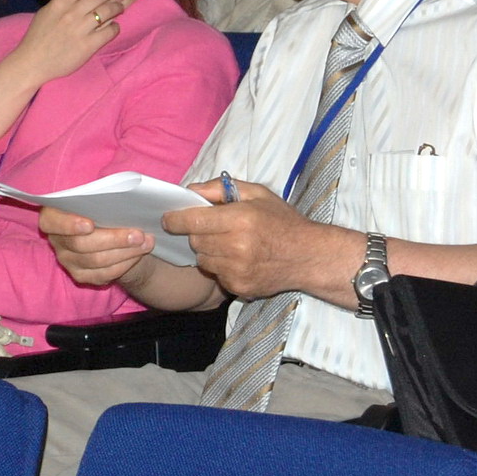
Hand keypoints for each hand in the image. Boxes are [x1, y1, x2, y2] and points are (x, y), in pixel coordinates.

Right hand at [5, 0, 134, 87]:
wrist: (32, 62)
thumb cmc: (38, 35)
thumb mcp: (48, 10)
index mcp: (60, 3)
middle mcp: (71, 14)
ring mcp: (80, 30)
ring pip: (107, 11)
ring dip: (117, 6)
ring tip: (120, 7)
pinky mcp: (88, 46)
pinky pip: (109, 32)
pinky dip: (115, 27)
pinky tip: (114, 26)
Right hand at [39, 205, 155, 286]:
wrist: (110, 235)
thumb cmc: (103, 210)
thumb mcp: (101, 199)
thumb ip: (103, 197)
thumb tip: (122, 195)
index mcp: (53, 216)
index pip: (51, 222)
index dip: (68, 224)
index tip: (90, 224)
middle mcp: (56, 240)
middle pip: (80, 244)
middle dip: (113, 239)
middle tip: (138, 234)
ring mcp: (67, 260)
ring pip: (95, 261)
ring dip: (124, 252)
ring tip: (145, 242)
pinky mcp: (80, 276)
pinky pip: (102, 274)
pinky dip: (124, 264)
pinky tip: (138, 254)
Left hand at [164, 178, 335, 300]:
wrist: (308, 256)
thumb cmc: (282, 221)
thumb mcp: (256, 193)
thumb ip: (220, 188)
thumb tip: (190, 190)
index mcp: (240, 219)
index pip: (193, 221)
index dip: (175, 220)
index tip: (167, 219)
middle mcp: (237, 246)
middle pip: (195, 241)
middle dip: (196, 233)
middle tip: (211, 228)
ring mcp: (238, 270)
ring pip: (202, 260)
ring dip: (207, 251)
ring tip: (227, 243)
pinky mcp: (240, 287)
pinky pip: (216, 275)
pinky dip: (220, 267)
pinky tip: (237, 260)